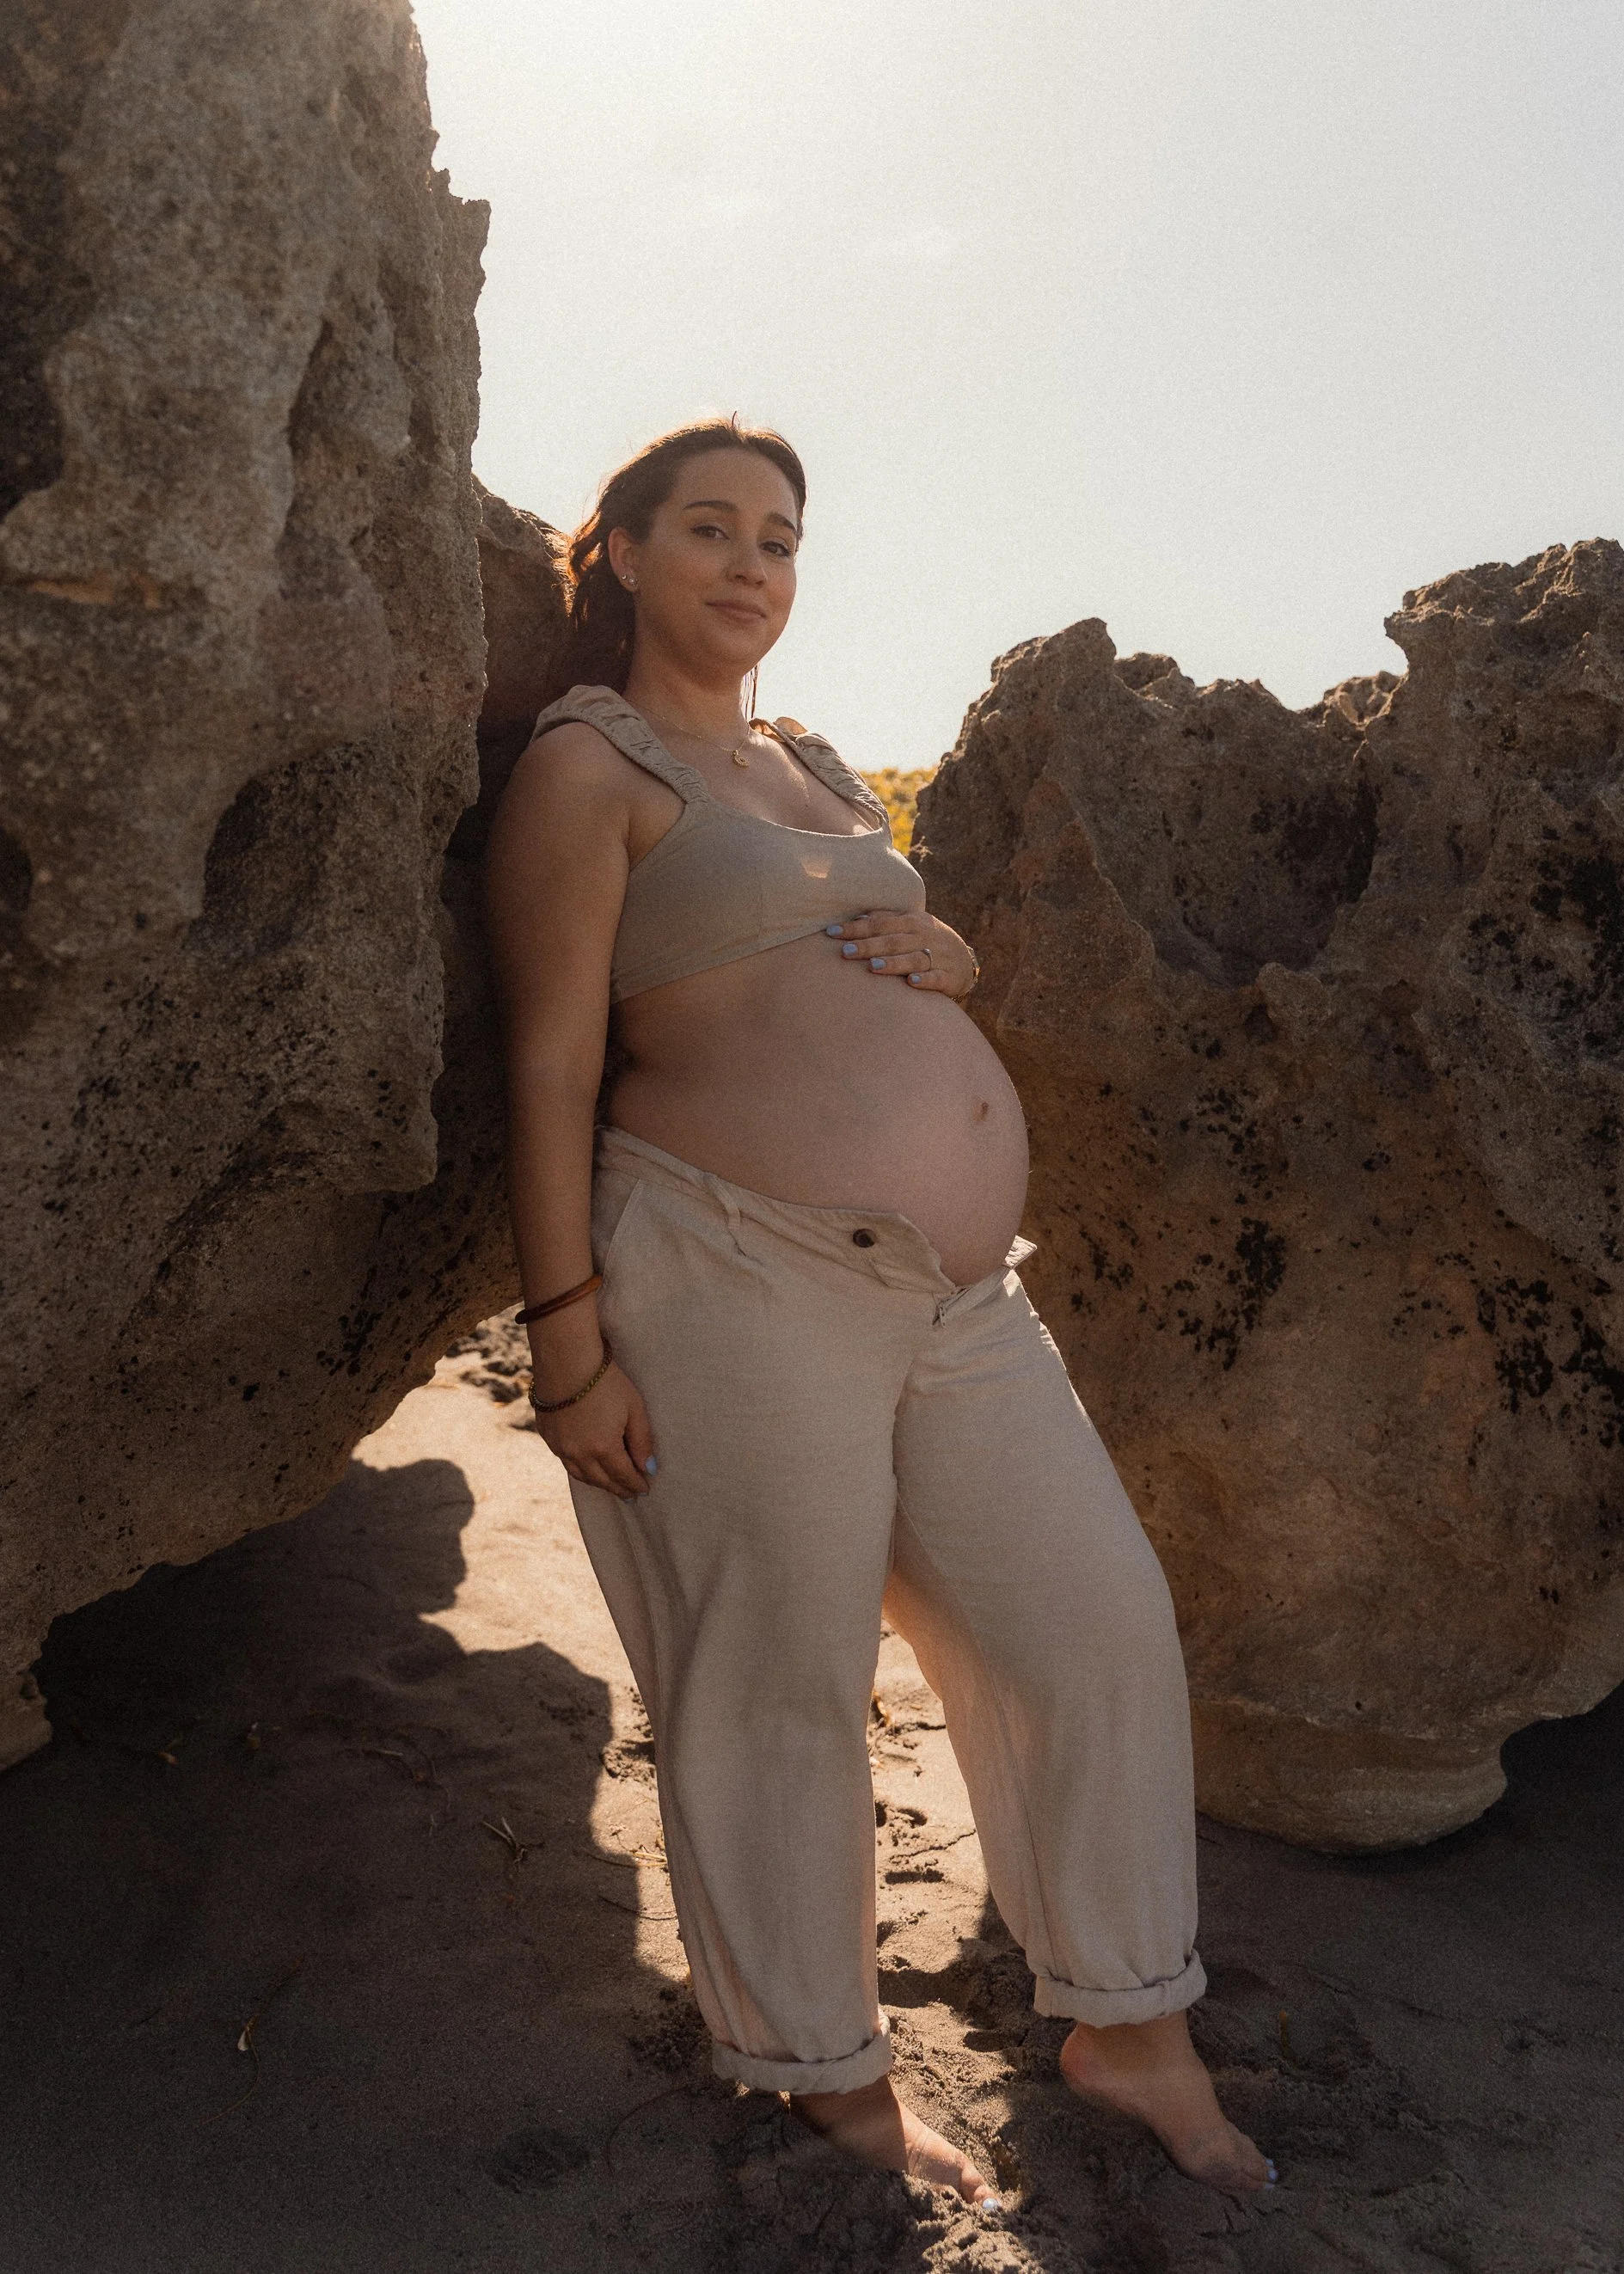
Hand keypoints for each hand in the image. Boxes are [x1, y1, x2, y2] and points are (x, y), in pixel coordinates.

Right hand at [533, 1353, 656, 1498]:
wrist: (565, 1358)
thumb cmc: (605, 1380)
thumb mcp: (634, 1408)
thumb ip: (642, 1441)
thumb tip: (649, 1468)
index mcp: (603, 1449)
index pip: (623, 1476)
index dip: (635, 1484)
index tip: (644, 1490)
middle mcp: (578, 1454)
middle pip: (602, 1481)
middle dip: (618, 1489)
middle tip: (630, 1495)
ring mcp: (559, 1446)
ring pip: (581, 1475)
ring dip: (598, 1482)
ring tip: (609, 1485)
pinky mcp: (547, 1435)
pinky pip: (565, 1461)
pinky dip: (579, 1468)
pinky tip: (586, 1466)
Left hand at [826, 910, 978, 997]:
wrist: (965, 959)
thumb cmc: (926, 941)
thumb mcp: (910, 925)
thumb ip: (885, 920)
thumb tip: (856, 918)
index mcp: (912, 921)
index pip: (880, 923)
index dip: (856, 928)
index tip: (832, 933)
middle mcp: (925, 937)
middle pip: (893, 941)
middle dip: (869, 946)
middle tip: (846, 951)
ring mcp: (938, 957)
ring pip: (913, 959)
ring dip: (893, 963)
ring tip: (872, 966)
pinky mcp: (948, 977)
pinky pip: (936, 978)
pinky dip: (924, 980)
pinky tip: (910, 983)